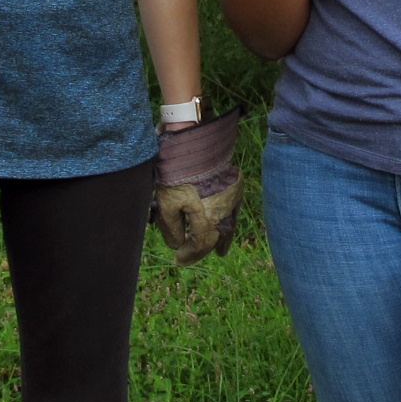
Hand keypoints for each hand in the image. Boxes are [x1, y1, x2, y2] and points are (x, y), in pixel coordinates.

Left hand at [152, 111, 242, 264]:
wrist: (193, 141)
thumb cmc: (177, 174)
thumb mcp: (167, 203)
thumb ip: (172, 229)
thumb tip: (177, 245)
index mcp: (207, 219)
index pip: (200, 245)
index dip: (189, 255)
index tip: (178, 260)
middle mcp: (224, 211)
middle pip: (216, 237)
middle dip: (205, 249)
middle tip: (196, 256)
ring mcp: (231, 198)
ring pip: (228, 225)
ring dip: (222, 238)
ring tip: (220, 251)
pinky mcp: (234, 185)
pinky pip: (234, 209)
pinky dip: (230, 220)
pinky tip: (227, 225)